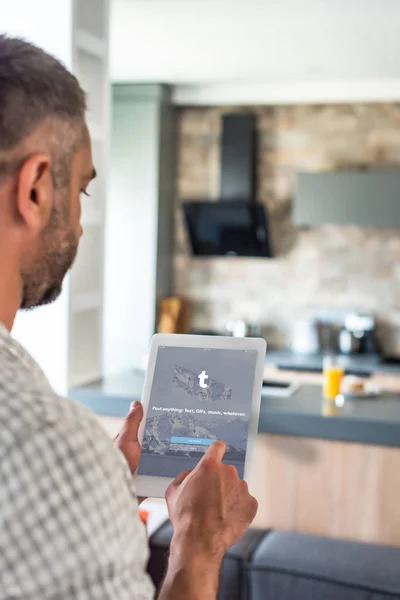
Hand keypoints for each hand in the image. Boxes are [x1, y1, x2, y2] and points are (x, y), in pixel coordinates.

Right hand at [165, 441, 257, 559]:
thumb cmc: (185, 517)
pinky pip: (245, 502)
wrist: (200, 541)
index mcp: (210, 466)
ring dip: (229, 495)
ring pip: (236, 487)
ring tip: (217, 512)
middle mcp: (229, 473)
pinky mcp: (251, 504)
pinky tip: (227, 518)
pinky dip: (238, 508)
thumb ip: (184, 476)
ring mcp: (242, 488)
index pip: (218, 447)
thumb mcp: (173, 491)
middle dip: (219, 481)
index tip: (217, 454)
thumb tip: (192, 475)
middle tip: (209, 497)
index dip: (216, 451)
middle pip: (226, 471)